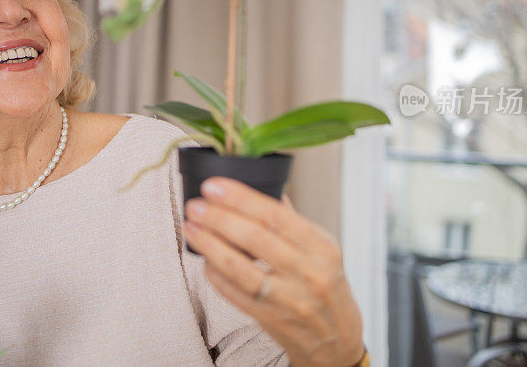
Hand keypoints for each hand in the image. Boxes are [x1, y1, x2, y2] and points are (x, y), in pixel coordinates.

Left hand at [183, 176, 365, 366]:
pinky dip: (215, 274)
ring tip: (191, 228)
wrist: (336, 338)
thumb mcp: (323, 250)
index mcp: (321, 247)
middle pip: (255, 238)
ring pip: (239, 268)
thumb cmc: (326, 287)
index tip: (215, 187)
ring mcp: (288, 298)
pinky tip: (204, 259)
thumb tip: (265, 189)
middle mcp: (307, 272)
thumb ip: (293, 222)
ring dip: (209, 244)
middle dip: (219, 218)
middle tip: (196, 205)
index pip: (275, 215)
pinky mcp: (269, 318)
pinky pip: (234, 293)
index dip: (241, 198)